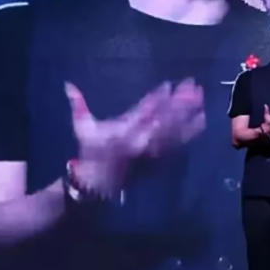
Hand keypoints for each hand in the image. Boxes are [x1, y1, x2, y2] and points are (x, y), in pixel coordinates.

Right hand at [64, 79, 205, 194]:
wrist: (99, 185)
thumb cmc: (91, 153)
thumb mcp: (82, 128)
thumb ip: (78, 105)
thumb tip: (67, 84)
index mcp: (123, 130)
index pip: (143, 111)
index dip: (157, 98)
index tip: (168, 85)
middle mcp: (141, 140)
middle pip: (165, 119)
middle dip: (180, 102)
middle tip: (193, 86)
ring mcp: (153, 151)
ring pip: (176, 131)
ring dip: (189, 114)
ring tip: (201, 98)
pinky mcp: (161, 159)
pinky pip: (179, 145)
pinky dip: (191, 132)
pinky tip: (202, 119)